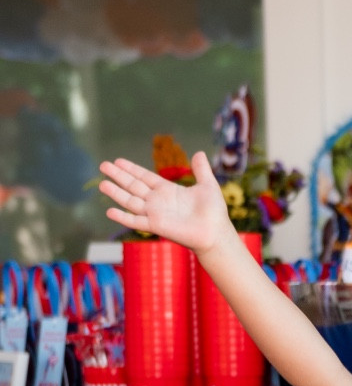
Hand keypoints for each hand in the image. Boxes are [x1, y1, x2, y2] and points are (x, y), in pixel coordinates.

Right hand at [98, 150, 232, 254]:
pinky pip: (135, 221)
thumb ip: (201, 170)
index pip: (145, 177)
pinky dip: (123, 217)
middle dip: (118, 176)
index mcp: (168, 190)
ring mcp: (155, 214)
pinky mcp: (156, 226)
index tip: (118, 161)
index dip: (131, 169)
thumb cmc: (213, 212)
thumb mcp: (207, 185)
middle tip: (103, 165)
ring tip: (101, 184)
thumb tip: (199, 153)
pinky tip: (109, 211)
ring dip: (116, 193)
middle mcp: (158, 201)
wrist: (216, 233)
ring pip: (130, 201)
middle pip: (133, 186)